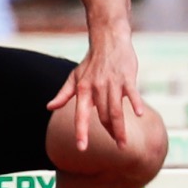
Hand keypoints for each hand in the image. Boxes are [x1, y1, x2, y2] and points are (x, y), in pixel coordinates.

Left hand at [46, 31, 146, 151]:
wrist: (108, 39)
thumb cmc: (91, 61)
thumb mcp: (74, 77)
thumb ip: (63, 94)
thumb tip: (49, 107)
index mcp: (83, 89)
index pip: (81, 115)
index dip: (81, 131)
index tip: (81, 148)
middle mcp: (97, 88)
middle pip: (104, 116)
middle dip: (110, 133)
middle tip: (118, 147)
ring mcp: (112, 83)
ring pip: (116, 110)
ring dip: (120, 129)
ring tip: (123, 144)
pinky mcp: (127, 77)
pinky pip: (132, 92)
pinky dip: (135, 103)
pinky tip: (138, 114)